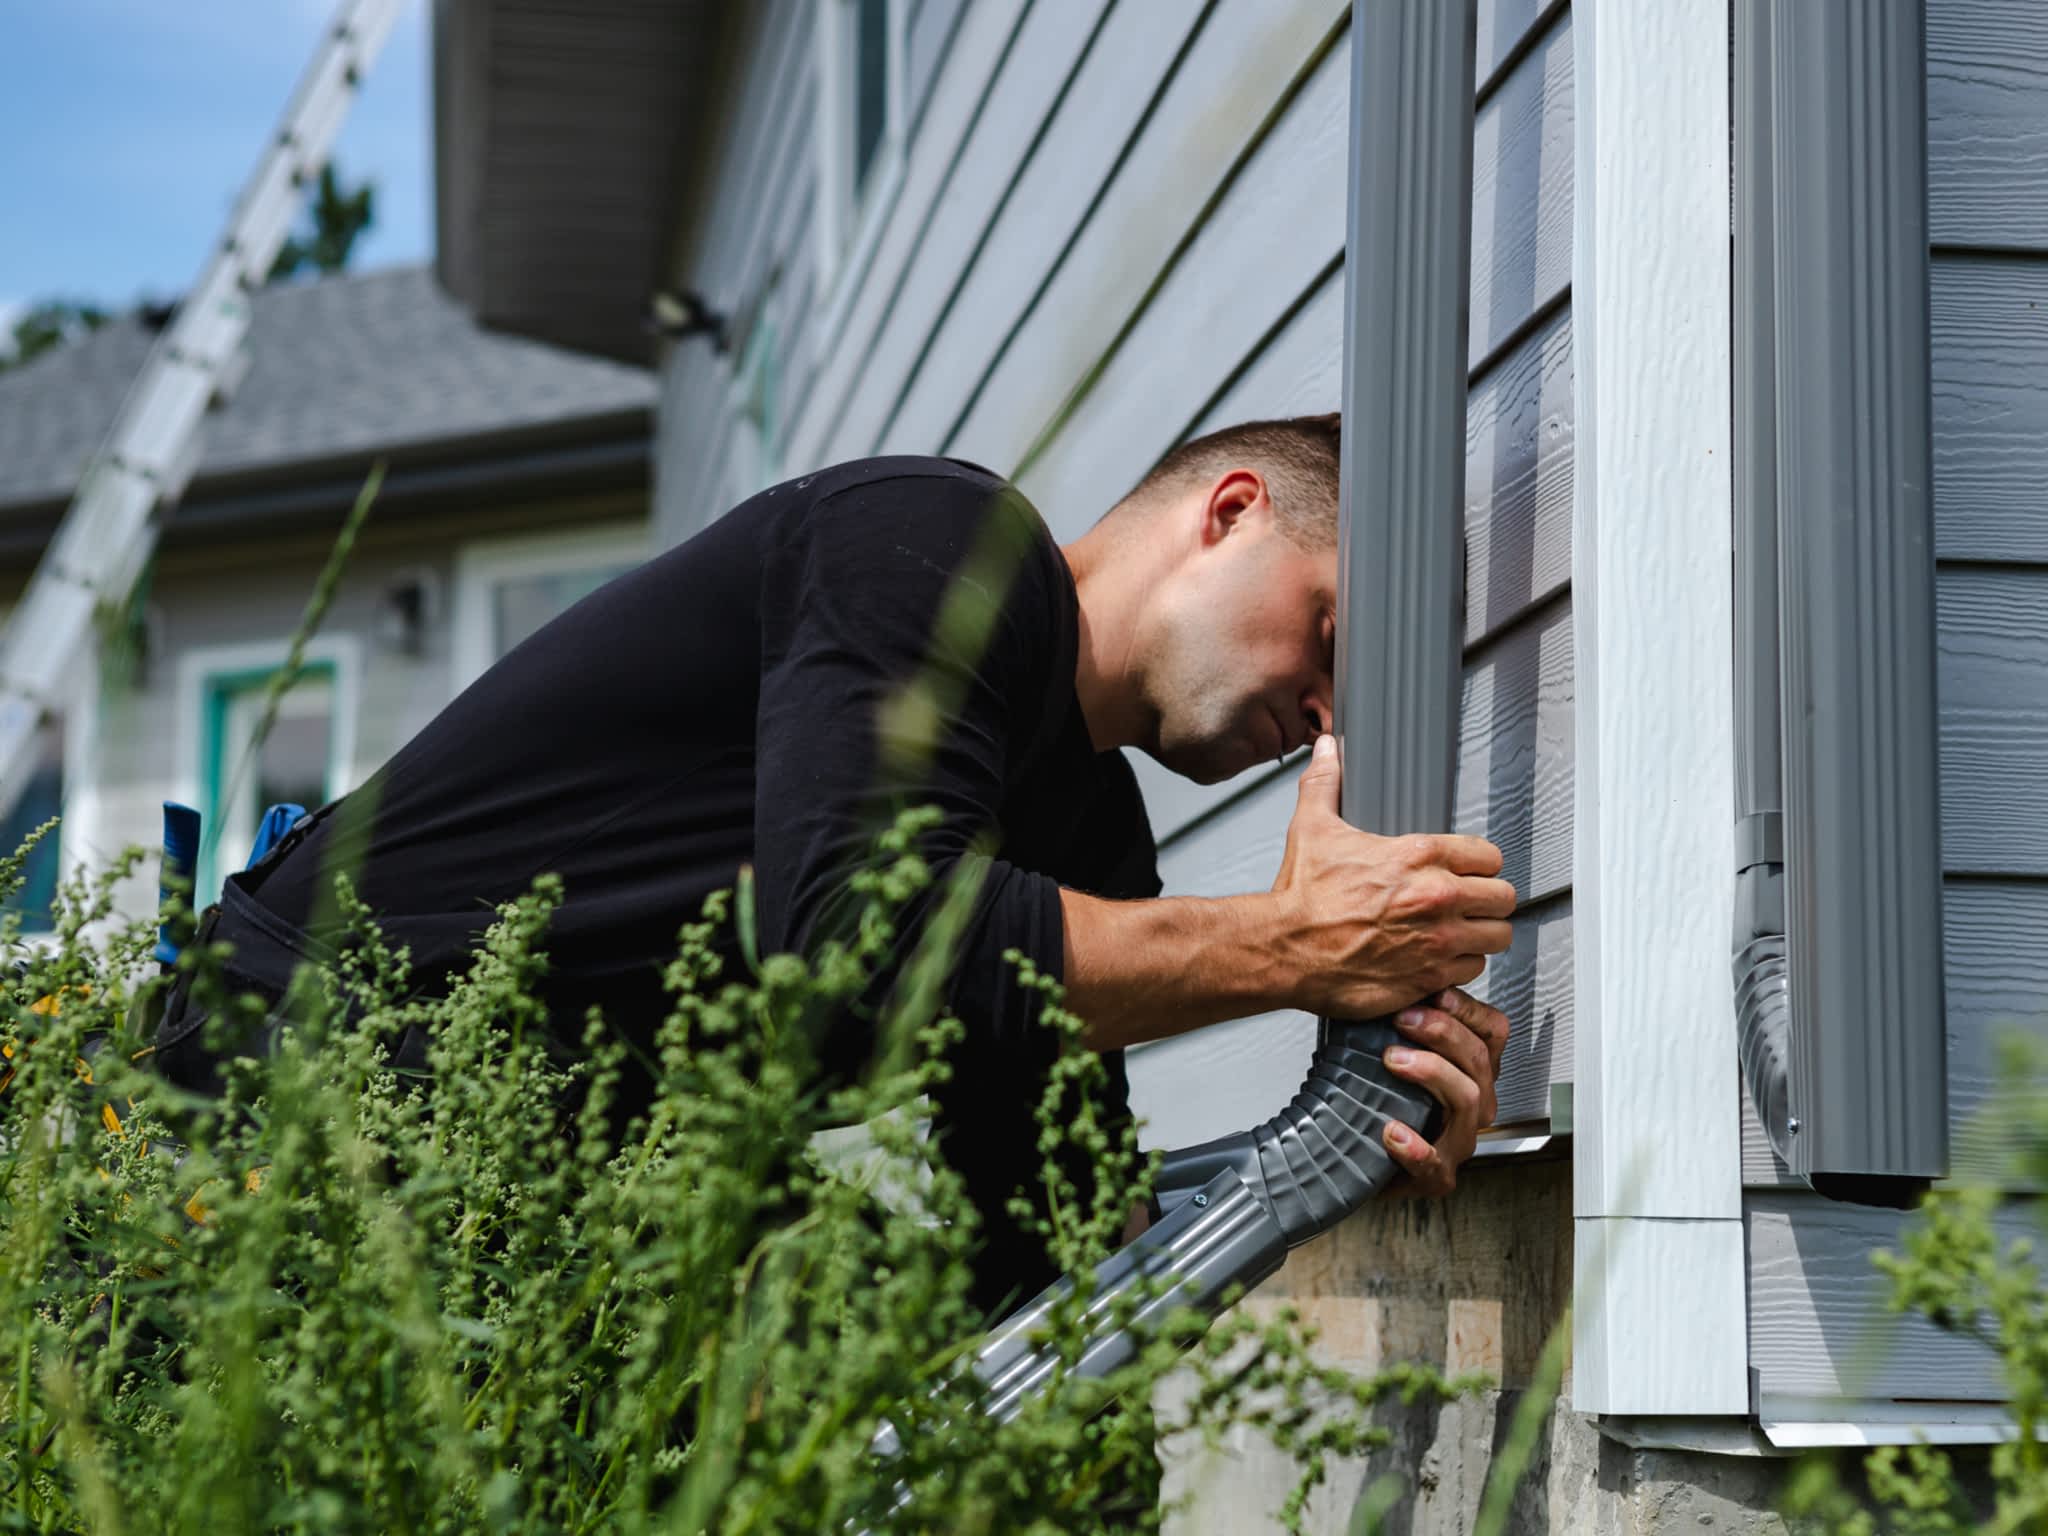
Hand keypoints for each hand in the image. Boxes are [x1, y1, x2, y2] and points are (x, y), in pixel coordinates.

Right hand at [1270, 734, 1516, 1019]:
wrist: (1285, 951)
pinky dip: (1460, 967)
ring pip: (1495, 936)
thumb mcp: (1312, 828)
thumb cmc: (1301, 899)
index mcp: (1419, 856)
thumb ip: (1325, 784)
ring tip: (1460, 932)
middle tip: (1470, 903)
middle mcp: (1436, 897)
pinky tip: (1440, 958)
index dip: (1480, 863)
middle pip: (1502, 897)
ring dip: (1480, 934)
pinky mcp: (1430, 977)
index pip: (1489, 855)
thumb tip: (1327, 751)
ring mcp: (1437, 941)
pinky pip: (1473, 971)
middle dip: (1487, 899)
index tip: (1469, 871)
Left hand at [1379, 985, 1509, 1196]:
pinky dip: (1416, 1148)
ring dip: (1432, 1073)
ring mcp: (1459, 1140)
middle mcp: (1476, 1103)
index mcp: (1474, 1070)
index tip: (1434, 993)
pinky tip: (1393, 1132)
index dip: (1467, 1009)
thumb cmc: (1385, 1099)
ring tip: (1394, 1060)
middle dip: (1443, 1032)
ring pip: (1468, 1099)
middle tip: (1404, 1020)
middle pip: (1478, 1059)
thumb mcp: (1396, 1051)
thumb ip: (1405, 1023)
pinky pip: (1436, 1164)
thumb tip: (1392, 982)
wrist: (1363, 1159)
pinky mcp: (1438, 1176)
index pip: (1492, 1031)